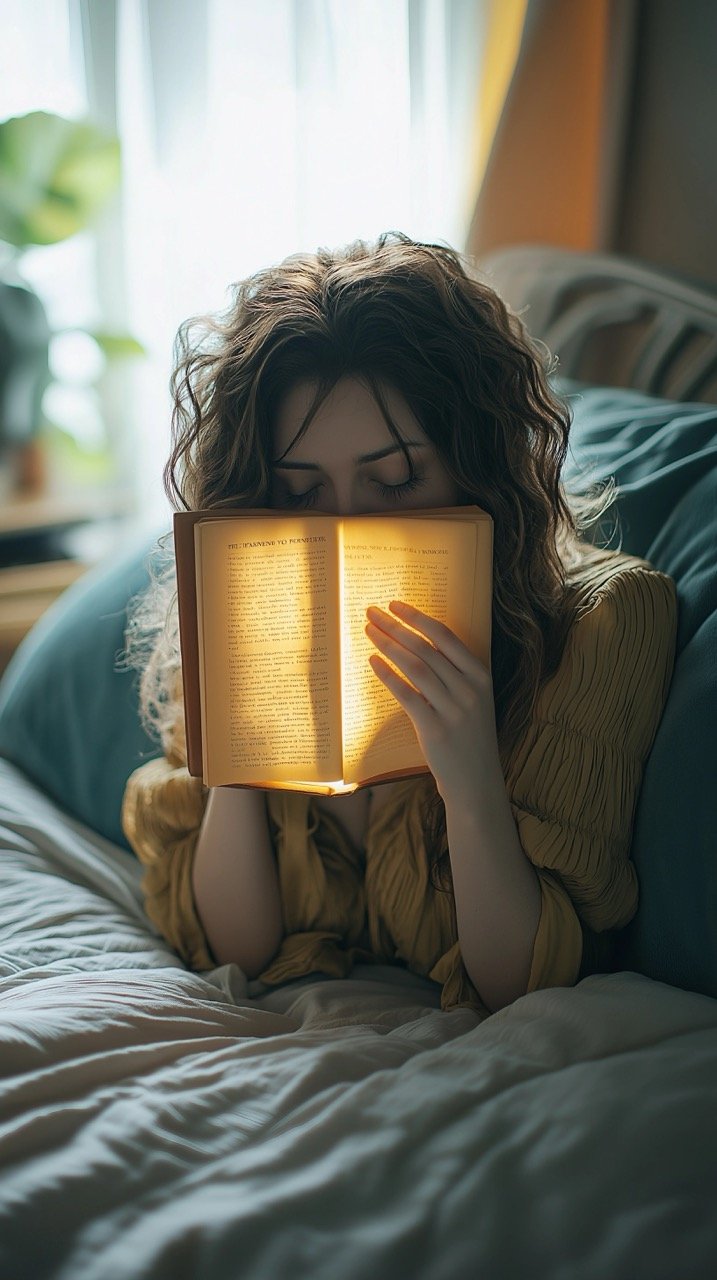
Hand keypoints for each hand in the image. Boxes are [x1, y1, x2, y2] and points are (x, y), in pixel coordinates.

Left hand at [365, 601, 501, 805]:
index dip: (417, 617)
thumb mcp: (472, 701)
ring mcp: (454, 710)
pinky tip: (373, 662)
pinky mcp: (435, 730)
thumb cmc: (469, 738)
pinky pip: (407, 695)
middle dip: (395, 626)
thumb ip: (453, 674)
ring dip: (388, 645)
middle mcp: (470, 689)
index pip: (446, 636)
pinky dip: (388, 675)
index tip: (395, 604)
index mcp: (481, 676)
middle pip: (426, 648)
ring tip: (369, 632)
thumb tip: (414, 643)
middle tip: (371, 612)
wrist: (477, 783)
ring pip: (415, 667)